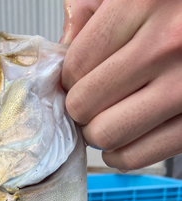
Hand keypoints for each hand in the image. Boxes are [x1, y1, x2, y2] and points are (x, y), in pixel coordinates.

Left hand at [61, 0, 181, 170]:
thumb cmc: (176, 7)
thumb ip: (88, 13)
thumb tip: (59, 57)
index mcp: (146, 1)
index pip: (76, 64)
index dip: (69, 78)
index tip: (78, 79)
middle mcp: (168, 43)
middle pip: (84, 105)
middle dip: (80, 108)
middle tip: (92, 101)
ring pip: (106, 135)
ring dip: (98, 133)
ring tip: (108, 118)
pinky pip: (134, 156)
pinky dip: (119, 155)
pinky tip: (123, 139)